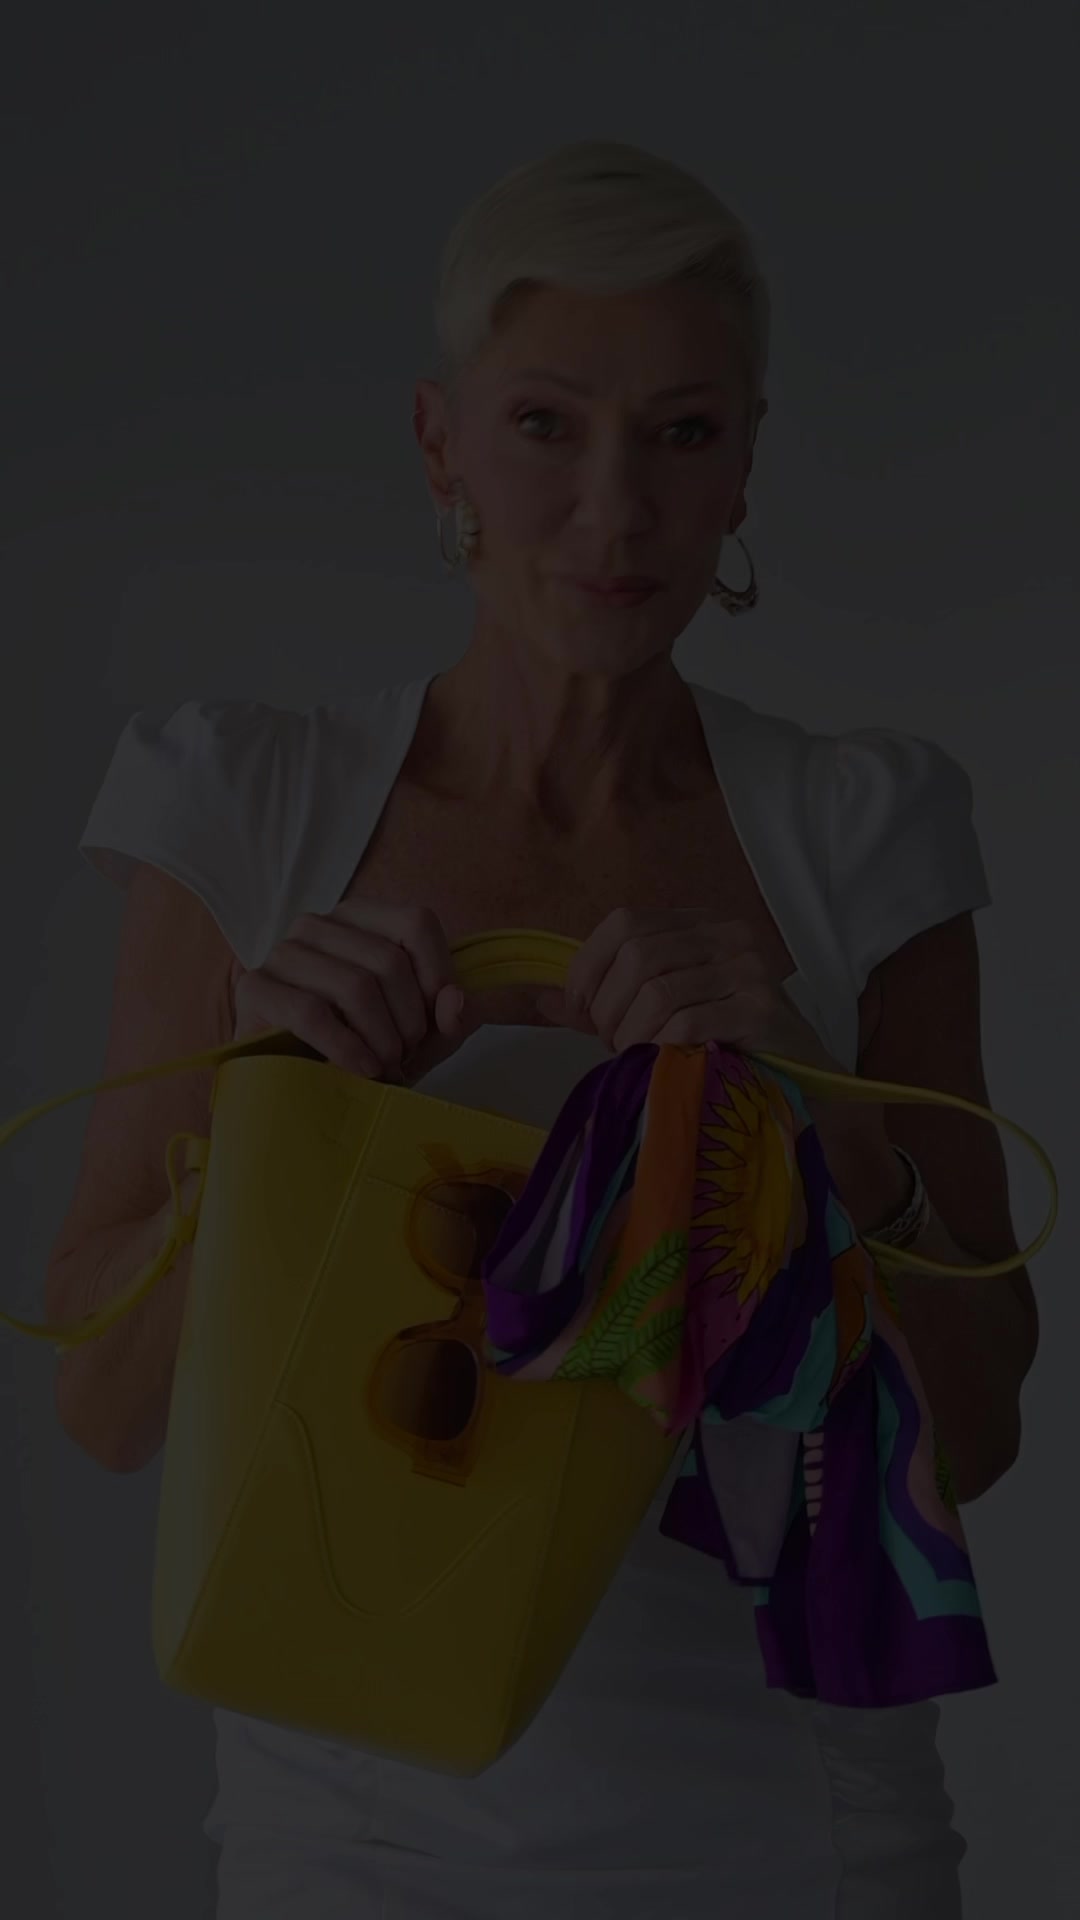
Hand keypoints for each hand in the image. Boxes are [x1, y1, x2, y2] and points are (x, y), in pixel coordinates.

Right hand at [232, 901, 472, 1084]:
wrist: (301, 1085)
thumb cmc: (365, 1049)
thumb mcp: (422, 1036)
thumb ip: (449, 1019)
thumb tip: (453, 1001)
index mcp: (360, 917)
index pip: (416, 923)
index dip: (438, 976)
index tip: (437, 1022)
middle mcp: (319, 924)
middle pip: (388, 961)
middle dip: (408, 1021)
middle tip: (405, 1057)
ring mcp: (284, 952)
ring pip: (355, 986)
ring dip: (381, 1039)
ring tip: (385, 1067)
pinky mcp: (255, 988)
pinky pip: (312, 1012)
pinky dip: (346, 1047)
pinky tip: (362, 1069)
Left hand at [536, 908, 839, 1070]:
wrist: (801, 1075)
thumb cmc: (725, 1040)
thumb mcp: (663, 1010)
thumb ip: (606, 1003)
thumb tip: (540, 1004)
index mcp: (699, 923)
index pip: (624, 922)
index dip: (588, 966)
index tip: (580, 1010)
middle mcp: (727, 934)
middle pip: (636, 955)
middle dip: (608, 1006)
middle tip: (611, 1042)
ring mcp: (749, 968)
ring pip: (657, 991)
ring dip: (631, 1032)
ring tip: (635, 1054)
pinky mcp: (762, 1008)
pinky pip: (687, 1022)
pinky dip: (661, 1046)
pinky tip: (664, 1060)